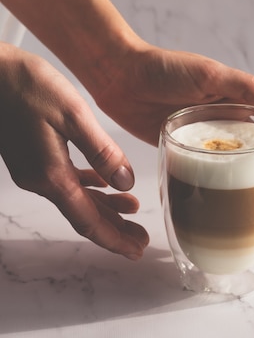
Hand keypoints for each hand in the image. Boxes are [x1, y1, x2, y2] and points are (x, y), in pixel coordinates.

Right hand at [0, 44, 148, 258]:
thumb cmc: (28, 86)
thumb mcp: (73, 115)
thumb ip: (101, 152)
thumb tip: (126, 183)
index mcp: (51, 175)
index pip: (88, 220)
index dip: (115, 239)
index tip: (137, 251)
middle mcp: (39, 179)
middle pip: (83, 215)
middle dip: (114, 229)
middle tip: (140, 239)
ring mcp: (33, 169)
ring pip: (76, 198)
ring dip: (104, 207)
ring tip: (132, 210)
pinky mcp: (31, 156)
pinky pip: (65, 181)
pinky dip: (88, 186)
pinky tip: (102, 183)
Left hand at [93, 42, 253, 217]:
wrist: (120, 76)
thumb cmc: (166, 68)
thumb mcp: (209, 72)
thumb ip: (244, 88)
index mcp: (243, 98)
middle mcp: (232, 120)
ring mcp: (211, 138)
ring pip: (247, 168)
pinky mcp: (188, 150)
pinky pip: (216, 174)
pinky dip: (231, 191)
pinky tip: (239, 207)